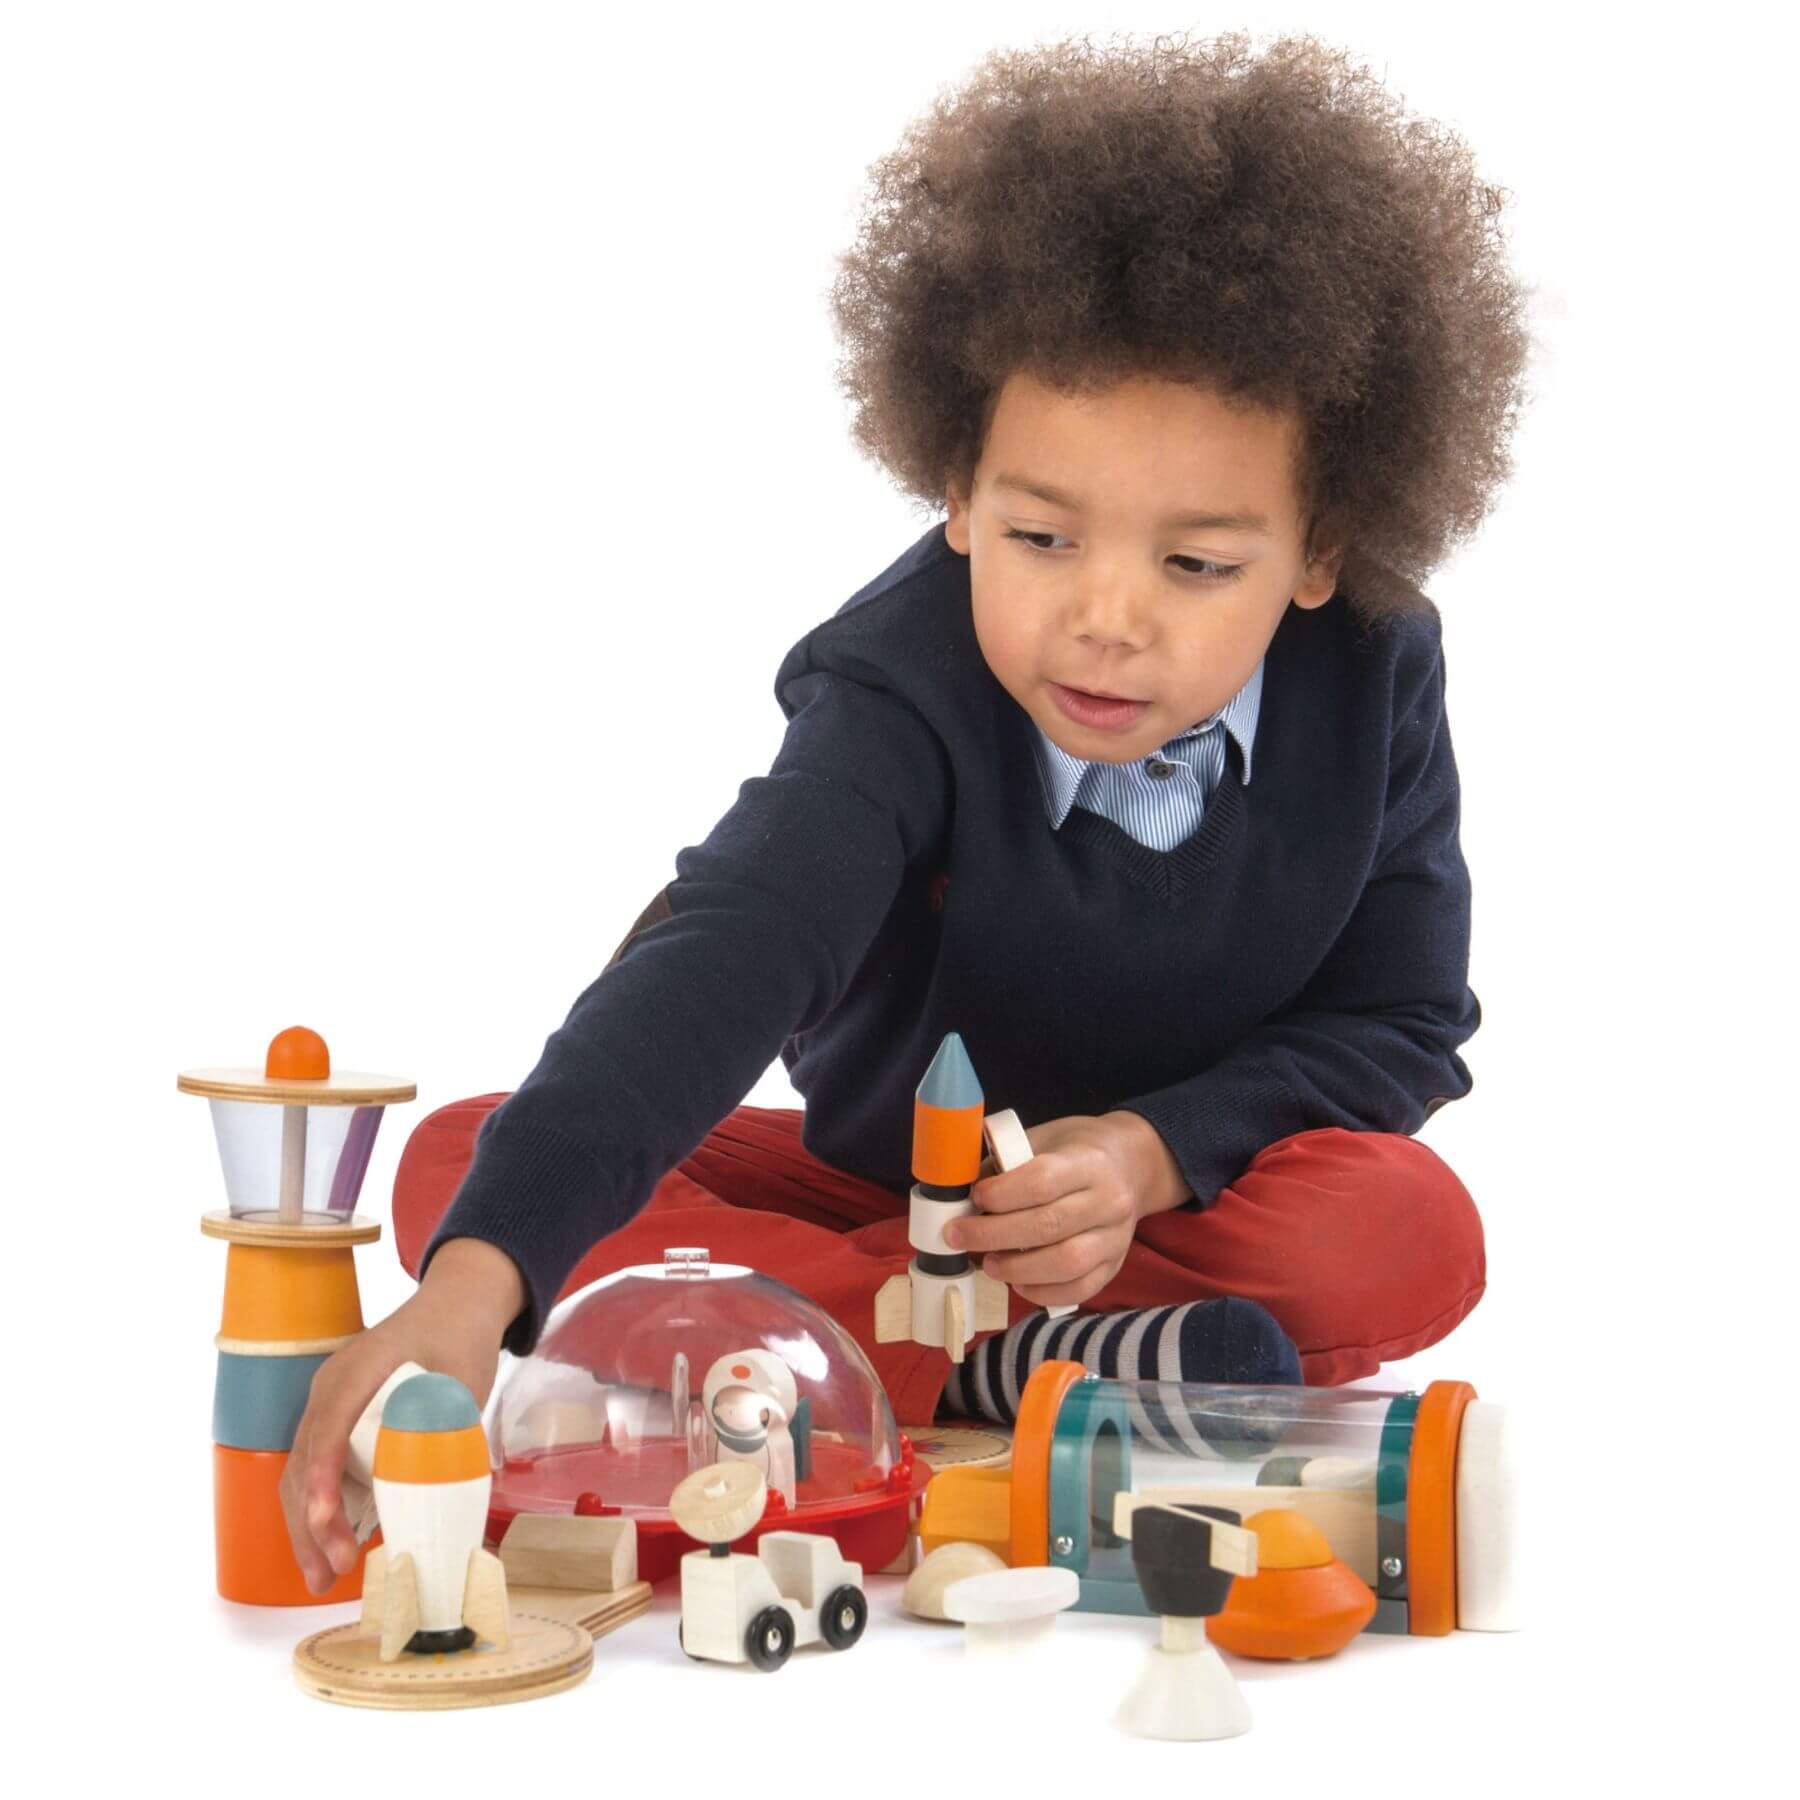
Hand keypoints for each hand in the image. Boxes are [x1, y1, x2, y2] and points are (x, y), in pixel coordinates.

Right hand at [279, 1237, 524, 1593]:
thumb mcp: (463, 1379)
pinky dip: (319, 1508)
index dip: (323, 1477)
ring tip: (323, 1578)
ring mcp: (328, 1403)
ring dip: (307, 1526)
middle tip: (332, 1570)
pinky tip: (332, 1547)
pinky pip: (316, 1468)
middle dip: (311, 1521)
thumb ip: (448, 1427)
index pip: (328, 1427)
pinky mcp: (335, 1420)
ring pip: (301, 1472)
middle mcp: (330, 1387)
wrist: (456, 1303)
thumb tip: (439, 1498)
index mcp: (359, 1368)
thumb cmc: (460, 1336)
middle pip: (303, 1460)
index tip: (325, 1520)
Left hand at [943, 1111, 1189, 1308]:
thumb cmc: (1075, 1150)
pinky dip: (1043, 1292)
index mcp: (1088, 1162)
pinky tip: (1017, 1282)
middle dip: (994, 1235)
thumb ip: (1006, 1162)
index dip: (1001, 1195)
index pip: (1041, 1181)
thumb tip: (961, 1193)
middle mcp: (1109, 1201)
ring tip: (987, 1263)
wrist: (1131, 1165)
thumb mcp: (1043, 1138)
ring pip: (1066, 1263)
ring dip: (1017, 1269)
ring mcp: (1116, 1237)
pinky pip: (1080, 1289)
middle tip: (958, 1237)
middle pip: (1048, 1226)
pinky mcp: (1116, 1265)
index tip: (973, 1198)